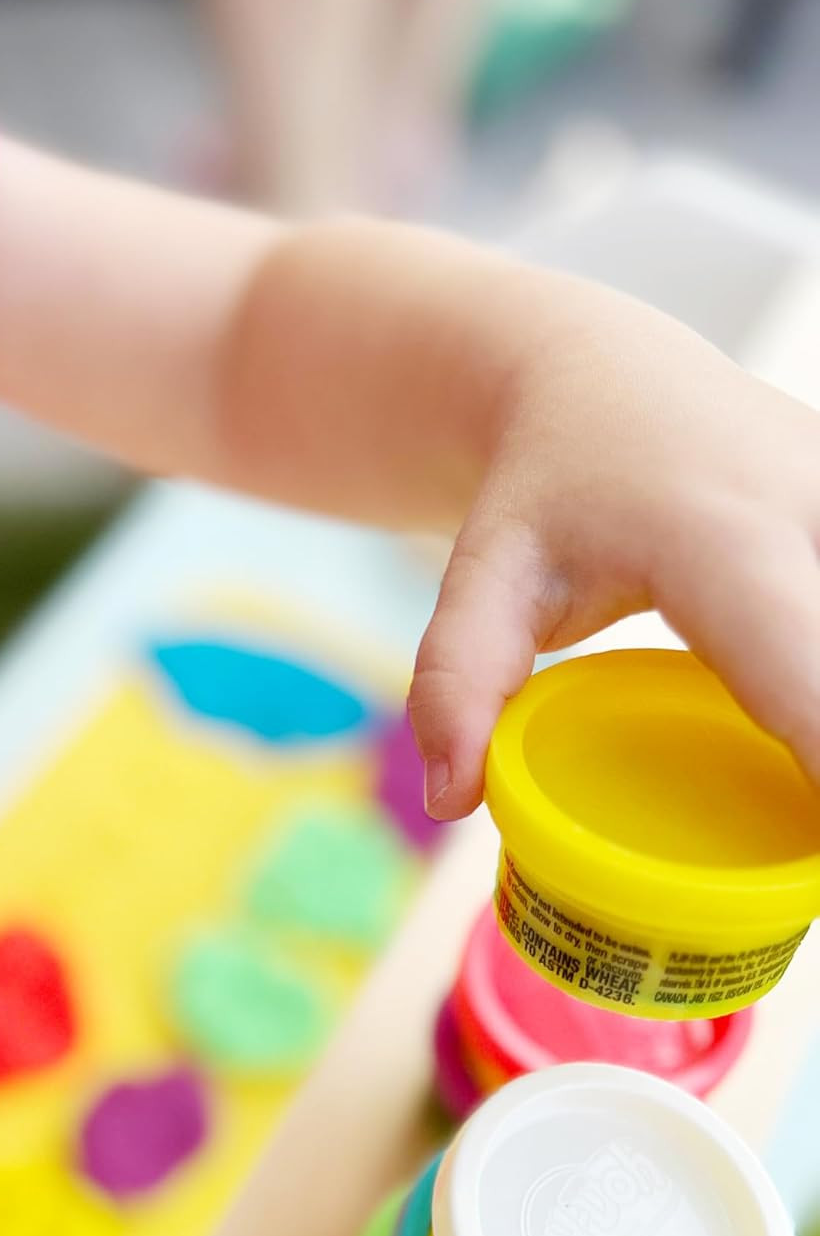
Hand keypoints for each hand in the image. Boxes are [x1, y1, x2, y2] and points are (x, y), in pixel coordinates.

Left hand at [408, 293, 819, 818]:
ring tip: (786, 794)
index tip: (812, 855)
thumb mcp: (482, 577)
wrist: (603, 379)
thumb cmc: (540, 490)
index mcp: (723, 539)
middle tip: (788, 843)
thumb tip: (452, 801)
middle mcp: (819, 511)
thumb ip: (458, 683)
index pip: (812, 686)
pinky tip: (791, 728)